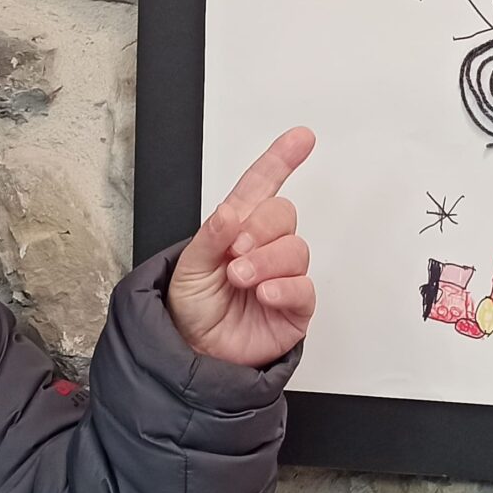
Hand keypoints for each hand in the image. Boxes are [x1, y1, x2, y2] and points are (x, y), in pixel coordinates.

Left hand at [166, 127, 316, 366]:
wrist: (195, 353)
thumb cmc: (191, 307)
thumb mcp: (188, 267)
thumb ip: (210, 237)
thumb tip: (230, 214)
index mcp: (236, 228)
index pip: (263, 186)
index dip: (281, 160)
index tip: (301, 138)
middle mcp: (263, 247)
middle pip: (284, 214)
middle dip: (261, 229)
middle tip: (236, 252)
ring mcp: (282, 276)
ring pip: (296, 249)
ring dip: (266, 261)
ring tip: (241, 279)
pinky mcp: (295, 306)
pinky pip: (304, 287)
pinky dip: (284, 287)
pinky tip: (263, 294)